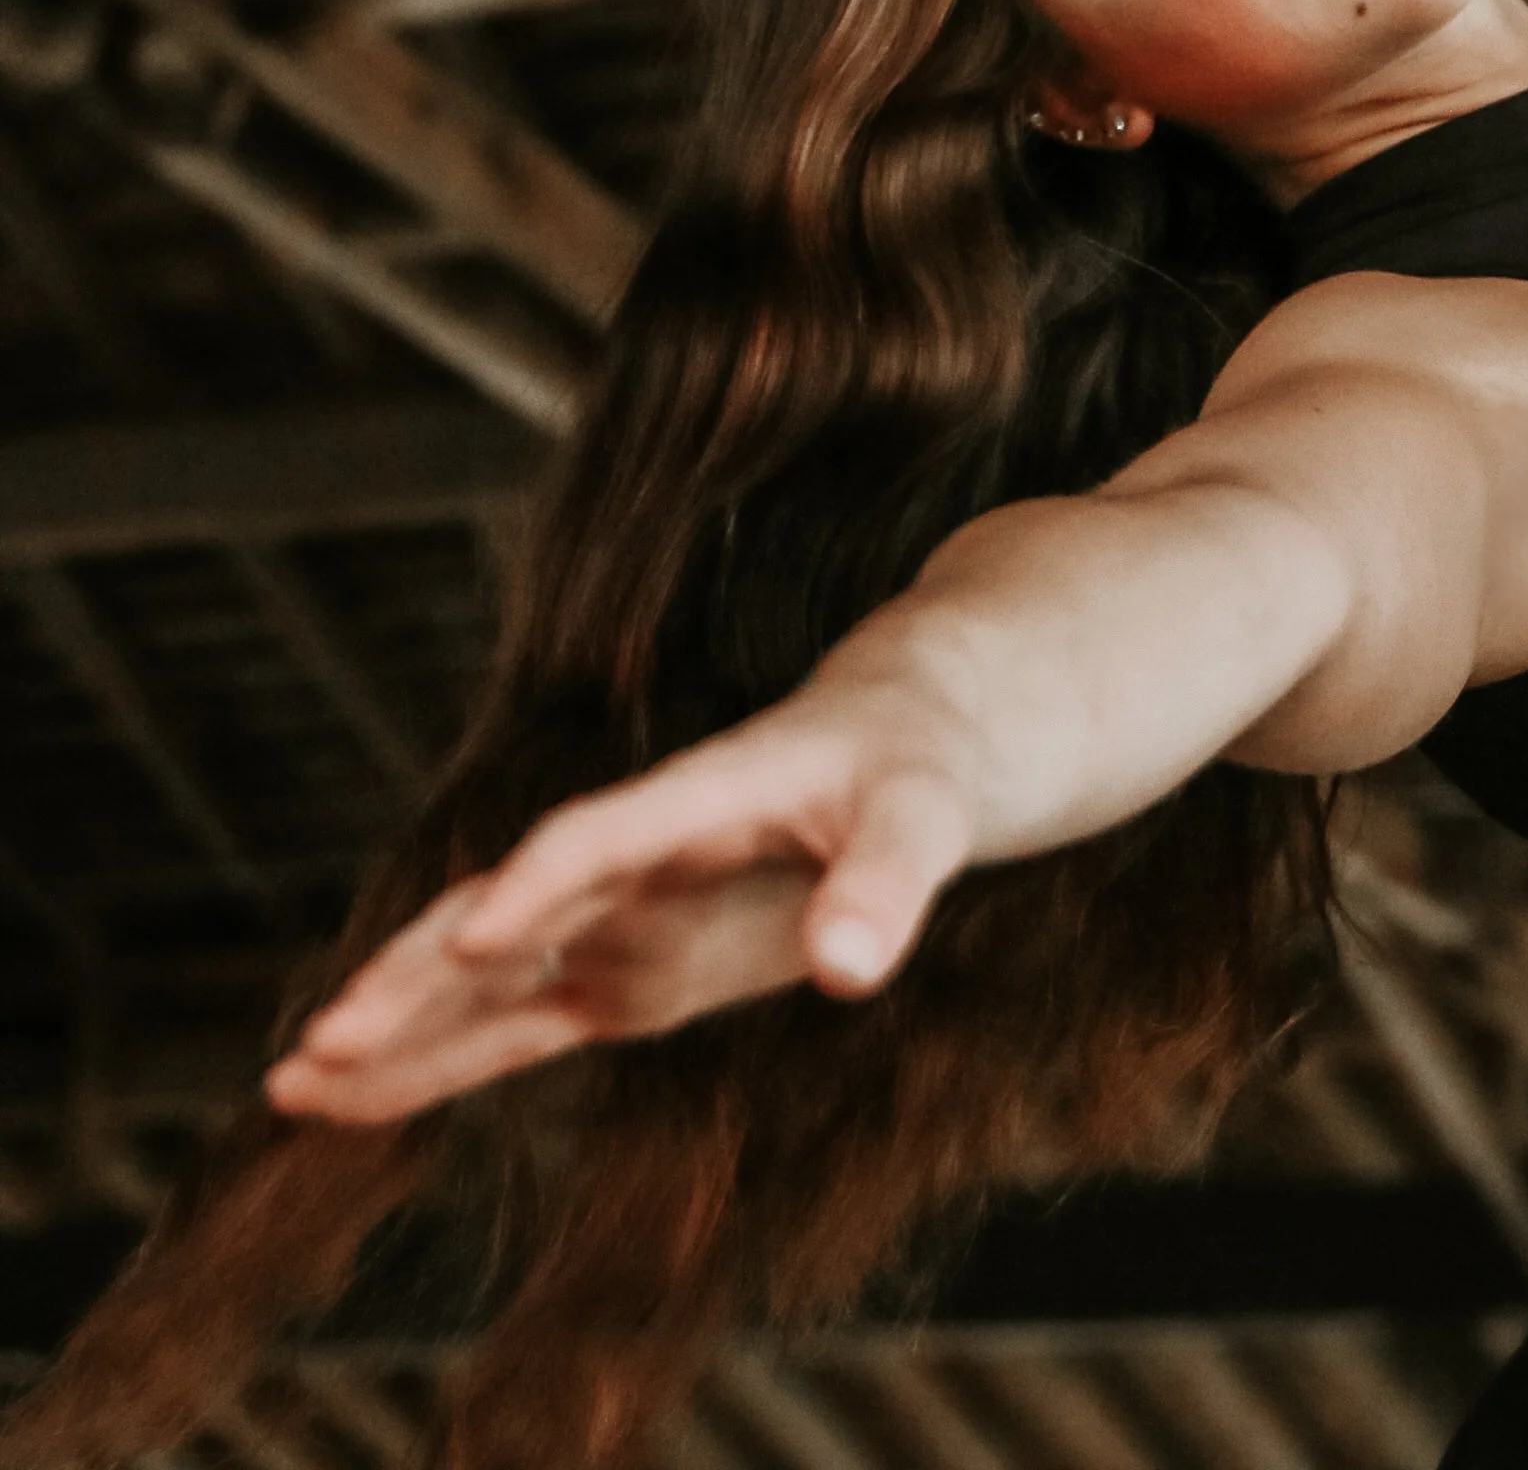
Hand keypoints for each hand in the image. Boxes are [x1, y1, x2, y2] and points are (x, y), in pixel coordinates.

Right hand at [263, 693, 976, 1126]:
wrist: (910, 735)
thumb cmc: (920, 762)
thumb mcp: (927, 812)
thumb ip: (888, 884)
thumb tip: (845, 970)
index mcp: (703, 796)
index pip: (606, 835)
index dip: (544, 881)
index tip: (473, 937)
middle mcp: (642, 860)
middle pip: (509, 909)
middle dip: (421, 974)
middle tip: (330, 1038)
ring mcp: (627, 916)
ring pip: (491, 975)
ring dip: (402, 1023)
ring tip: (293, 1081)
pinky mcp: (633, 968)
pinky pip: (525, 1021)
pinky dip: (446, 1056)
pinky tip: (353, 1099)